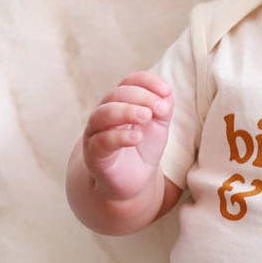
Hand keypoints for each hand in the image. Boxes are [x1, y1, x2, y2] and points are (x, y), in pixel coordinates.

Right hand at [81, 72, 172, 200]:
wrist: (130, 181)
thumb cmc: (142, 148)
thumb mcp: (158, 126)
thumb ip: (162, 109)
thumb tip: (167, 93)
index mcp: (121, 103)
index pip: (129, 82)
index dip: (147, 82)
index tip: (167, 91)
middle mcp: (104, 114)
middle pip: (116, 95)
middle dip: (141, 97)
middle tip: (161, 109)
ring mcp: (96, 133)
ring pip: (103, 114)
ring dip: (126, 111)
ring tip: (146, 116)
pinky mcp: (94, 155)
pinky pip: (101, 141)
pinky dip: (119, 137)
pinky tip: (136, 137)